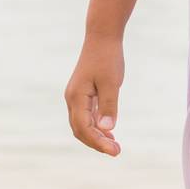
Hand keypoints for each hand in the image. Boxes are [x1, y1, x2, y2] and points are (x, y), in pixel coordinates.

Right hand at [64, 35, 124, 155]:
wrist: (102, 37)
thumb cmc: (107, 58)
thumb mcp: (112, 83)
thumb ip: (109, 106)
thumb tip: (106, 129)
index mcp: (76, 97)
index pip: (84, 128)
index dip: (98, 143)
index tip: (115, 151)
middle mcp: (72, 99)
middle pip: (80, 130)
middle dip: (97, 143)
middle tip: (117, 151)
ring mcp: (76, 97)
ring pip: (82, 124)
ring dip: (96, 137)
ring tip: (114, 146)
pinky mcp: (82, 94)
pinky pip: (86, 116)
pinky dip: (96, 126)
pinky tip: (109, 132)